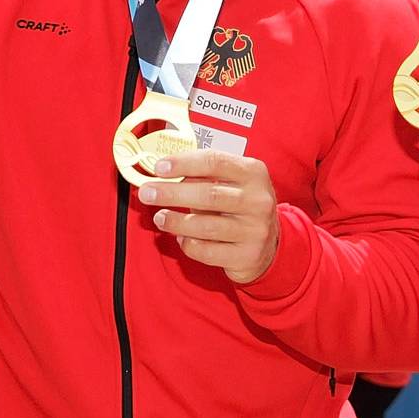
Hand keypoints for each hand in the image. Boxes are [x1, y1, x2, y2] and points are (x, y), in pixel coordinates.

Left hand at [137, 150, 280, 283]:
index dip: (183, 163)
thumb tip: (163, 173)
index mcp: (253, 173)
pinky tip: (180, 237)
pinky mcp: (247, 255)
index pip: (214, 161)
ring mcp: (256, 230)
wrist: (271, 244)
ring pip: (206, 226)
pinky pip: (207, 251)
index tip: (159, 167)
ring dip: (175, 221)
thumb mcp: (231, 182)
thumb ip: (203, 176)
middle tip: (147, 193)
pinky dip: (188, 244)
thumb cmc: (240, 206)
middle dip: (172, 193)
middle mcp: (258, 200)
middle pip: (208, 194)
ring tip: (159, 218)